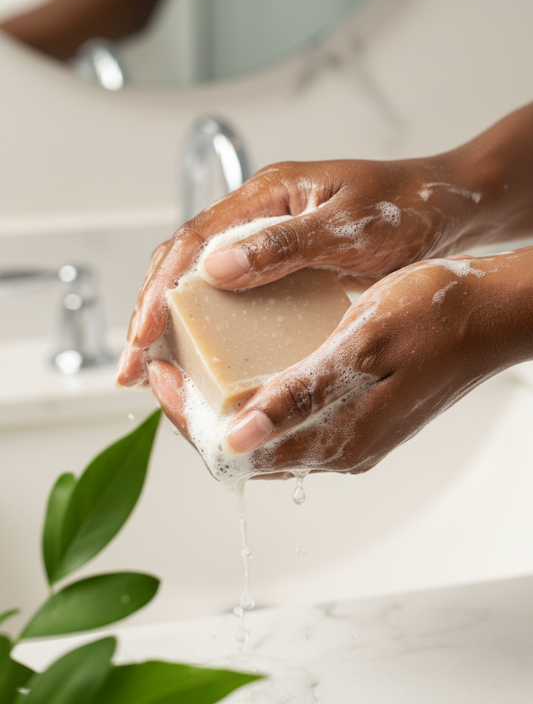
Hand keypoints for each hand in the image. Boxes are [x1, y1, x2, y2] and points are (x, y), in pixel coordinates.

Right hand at [117, 152, 485, 387]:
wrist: (445, 206)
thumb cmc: (408, 208)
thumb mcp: (351, 228)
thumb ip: (286, 244)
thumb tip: (215, 271)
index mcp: (268, 194)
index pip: (194, 240)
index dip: (162, 291)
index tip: (145, 337)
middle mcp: (258, 213)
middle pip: (184, 260)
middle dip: (152, 312)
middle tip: (135, 368)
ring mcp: (268, 236)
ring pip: (201, 277)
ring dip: (174, 322)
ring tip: (154, 368)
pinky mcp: (282, 261)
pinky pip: (232, 291)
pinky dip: (209, 322)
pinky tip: (202, 353)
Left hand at [142, 249, 532, 476]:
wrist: (490, 314)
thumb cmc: (435, 317)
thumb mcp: (361, 346)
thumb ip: (299, 396)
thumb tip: (237, 437)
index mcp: (337, 438)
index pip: (234, 451)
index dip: (185, 414)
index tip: (159, 369)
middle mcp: (339, 449)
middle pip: (241, 449)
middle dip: (194, 411)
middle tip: (168, 361)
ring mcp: (349, 437)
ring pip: (261, 436)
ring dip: (220, 405)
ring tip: (195, 361)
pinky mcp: (358, 420)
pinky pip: (288, 422)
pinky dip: (253, 399)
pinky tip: (244, 364)